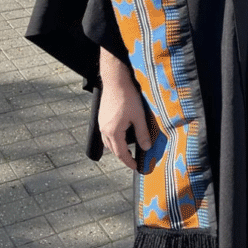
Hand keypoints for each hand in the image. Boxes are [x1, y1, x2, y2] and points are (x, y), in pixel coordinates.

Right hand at [98, 49, 151, 170]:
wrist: (115, 80)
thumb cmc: (127, 97)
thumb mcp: (139, 116)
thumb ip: (142, 133)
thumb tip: (146, 148)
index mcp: (113, 132)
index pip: (121, 153)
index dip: (128, 162)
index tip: (136, 167)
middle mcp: (104, 130)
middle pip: (113, 149)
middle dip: (123, 156)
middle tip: (133, 160)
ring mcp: (101, 123)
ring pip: (108, 142)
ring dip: (117, 147)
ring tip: (128, 149)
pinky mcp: (101, 116)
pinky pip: (106, 133)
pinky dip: (113, 138)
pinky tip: (121, 134)